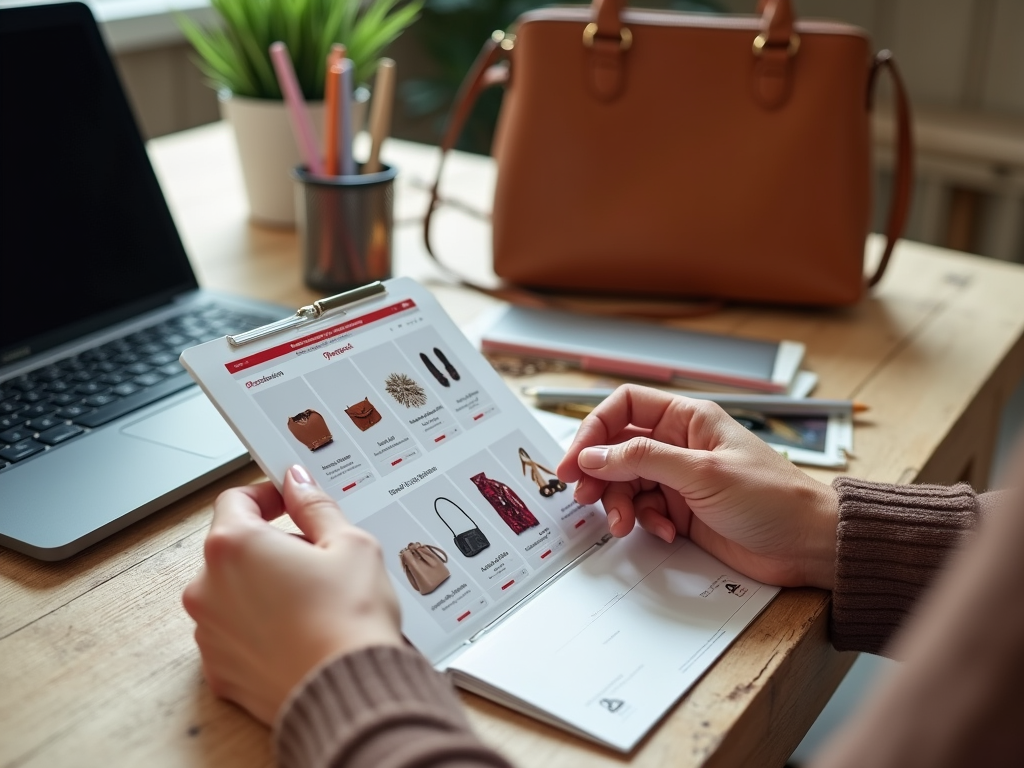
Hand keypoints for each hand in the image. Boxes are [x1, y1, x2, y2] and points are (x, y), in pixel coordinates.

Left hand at [182, 466, 401, 724]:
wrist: (348, 694)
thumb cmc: (350, 619)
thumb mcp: (350, 544)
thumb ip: (316, 506)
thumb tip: (298, 483)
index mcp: (235, 546)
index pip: (236, 500)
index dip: (267, 496)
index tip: (290, 504)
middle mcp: (207, 587)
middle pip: (233, 548)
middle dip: (270, 546)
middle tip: (317, 558)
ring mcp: (208, 632)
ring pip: (232, 592)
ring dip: (263, 588)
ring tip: (312, 602)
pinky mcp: (217, 670)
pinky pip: (235, 634)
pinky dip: (259, 628)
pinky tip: (297, 634)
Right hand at [556, 385, 838, 588]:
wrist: (808, 545)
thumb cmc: (773, 498)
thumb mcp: (702, 473)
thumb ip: (643, 460)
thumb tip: (594, 454)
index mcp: (688, 420)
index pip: (625, 406)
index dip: (594, 429)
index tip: (575, 460)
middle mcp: (679, 445)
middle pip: (617, 447)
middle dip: (598, 472)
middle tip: (582, 496)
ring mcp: (679, 479)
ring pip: (625, 482)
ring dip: (617, 504)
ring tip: (622, 525)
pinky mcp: (682, 510)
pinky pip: (643, 510)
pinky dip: (643, 522)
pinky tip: (661, 531)